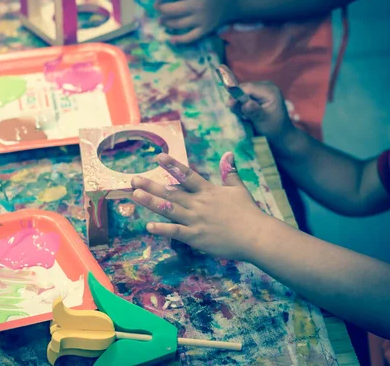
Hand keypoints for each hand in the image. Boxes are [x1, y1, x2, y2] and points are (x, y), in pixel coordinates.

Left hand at [131, 152, 266, 260]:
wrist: (256, 236)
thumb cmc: (248, 212)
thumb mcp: (238, 188)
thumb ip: (230, 172)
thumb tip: (229, 153)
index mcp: (208, 191)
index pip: (187, 175)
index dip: (172, 165)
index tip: (158, 157)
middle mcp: (199, 203)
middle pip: (171, 192)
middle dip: (151, 185)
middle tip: (133, 179)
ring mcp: (196, 220)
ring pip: (170, 209)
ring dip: (151, 202)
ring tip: (135, 195)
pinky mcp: (197, 237)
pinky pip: (176, 232)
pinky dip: (163, 229)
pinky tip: (149, 226)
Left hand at [151, 0, 236, 43]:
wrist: (235, 0)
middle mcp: (198, 4)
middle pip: (173, 10)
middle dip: (161, 9)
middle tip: (156, 8)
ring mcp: (202, 19)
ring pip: (178, 24)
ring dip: (166, 23)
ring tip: (161, 21)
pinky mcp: (206, 29)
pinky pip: (190, 37)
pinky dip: (179, 40)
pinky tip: (171, 40)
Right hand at [227, 81, 294, 141]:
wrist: (281, 134)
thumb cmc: (274, 129)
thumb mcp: (263, 121)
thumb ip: (254, 112)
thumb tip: (245, 103)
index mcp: (270, 91)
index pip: (248, 88)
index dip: (237, 95)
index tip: (229, 106)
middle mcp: (266, 86)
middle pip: (244, 88)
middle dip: (237, 100)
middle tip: (237, 113)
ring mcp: (262, 89)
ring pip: (242, 92)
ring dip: (239, 103)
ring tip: (243, 115)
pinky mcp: (258, 94)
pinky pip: (244, 95)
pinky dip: (242, 104)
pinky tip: (245, 113)